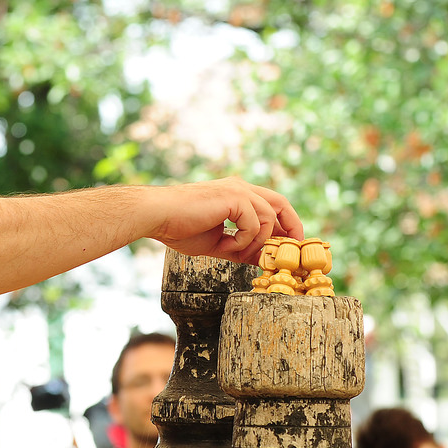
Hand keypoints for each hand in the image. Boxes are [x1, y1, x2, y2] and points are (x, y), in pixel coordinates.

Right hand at [150, 177, 303, 264]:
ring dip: (256, 242)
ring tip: (232, 250)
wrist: (157, 216)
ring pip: (269, 218)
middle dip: (291, 228)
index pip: (272, 205)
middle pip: (281, 203)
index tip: (285, 246)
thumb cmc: (178, 227)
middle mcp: (240, 187)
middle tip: (288, 252)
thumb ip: (241, 247)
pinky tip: (224, 244)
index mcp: (236, 193)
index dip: (284, 225)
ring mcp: (238, 190)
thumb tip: (261, 260)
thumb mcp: (218, 242)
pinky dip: (243, 241)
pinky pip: (255, 225)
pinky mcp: (234, 197)